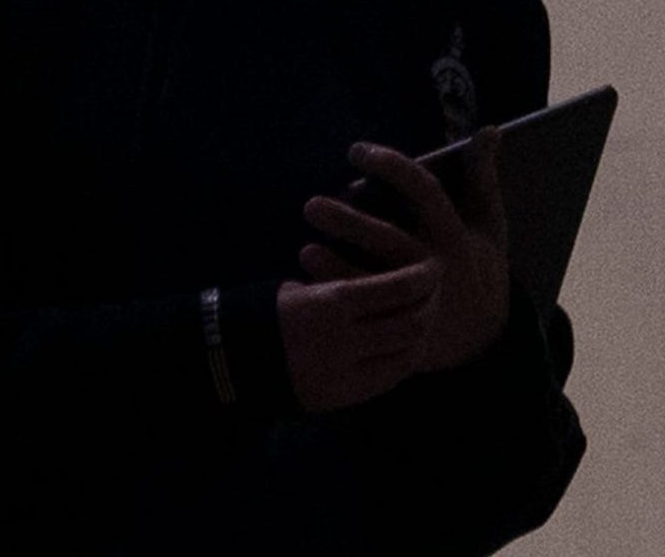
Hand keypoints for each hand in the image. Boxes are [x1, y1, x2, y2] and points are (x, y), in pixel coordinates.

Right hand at [274, 259, 442, 415]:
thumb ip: (349, 285)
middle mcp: (342, 339)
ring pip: (406, 353)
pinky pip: (388, 378)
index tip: (434, 267)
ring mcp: (342, 372)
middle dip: (430, 306)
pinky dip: (403, 361)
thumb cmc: (272, 313)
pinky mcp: (340, 397)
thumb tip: (403, 278)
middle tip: (435, 295)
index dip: (424, 277)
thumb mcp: (307, 288)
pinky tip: (405, 348)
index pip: (398, 288)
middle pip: (410, 322)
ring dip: (421, 335)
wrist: (229, 361)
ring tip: (424, 320)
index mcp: (332, 302)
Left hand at [299, 128, 510, 379]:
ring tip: (306, 248)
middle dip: (350, 223)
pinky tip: (311, 280)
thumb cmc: (480, 264)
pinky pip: (364, 310)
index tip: (356, 151)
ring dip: (336, 265)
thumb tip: (489, 129)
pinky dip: (339, 294)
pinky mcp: (399, 322)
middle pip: (389, 240)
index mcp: (454, 233)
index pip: (424, 192)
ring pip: (373, 281)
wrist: (483, 333)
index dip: (392, 168)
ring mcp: (415, 297)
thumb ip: (484, 176)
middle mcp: (433, 264)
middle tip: (311, 205)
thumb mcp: (490, 222)